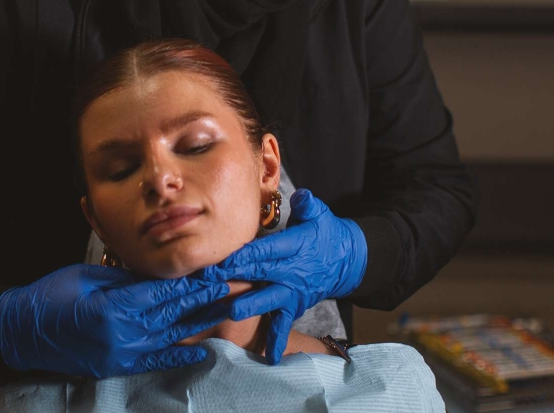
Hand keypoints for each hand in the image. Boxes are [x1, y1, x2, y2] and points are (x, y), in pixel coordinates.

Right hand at [0, 263, 230, 376]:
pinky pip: (154, 362)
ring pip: (169, 336)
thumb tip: (155, 275)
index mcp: (114, 307)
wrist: (21, 332)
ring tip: (223, 311)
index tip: (214, 271)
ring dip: (197, 324)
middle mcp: (123, 334)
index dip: (190, 282)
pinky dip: (178, 357)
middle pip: (171, 313)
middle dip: (202, 299)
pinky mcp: (117, 366)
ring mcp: (121, 354)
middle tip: (229, 286)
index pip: (162, 292)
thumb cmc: (51, 296)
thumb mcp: (88, 277)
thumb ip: (124, 278)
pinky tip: (201, 353)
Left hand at [200, 189, 367, 363]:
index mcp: (294, 245)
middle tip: (207, 282)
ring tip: (231, 312)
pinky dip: (278, 340)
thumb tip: (301, 196)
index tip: (219, 259)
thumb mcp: (320, 214)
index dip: (242, 254)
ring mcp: (293, 291)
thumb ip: (308, 205)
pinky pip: (285, 323)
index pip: (264, 250)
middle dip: (233, 277)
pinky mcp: (295, 306)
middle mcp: (292, 270)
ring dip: (250, 305)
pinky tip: (269, 357)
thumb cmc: (325, 233)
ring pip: (269, 299)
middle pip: (259, 272)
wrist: (346, 260)